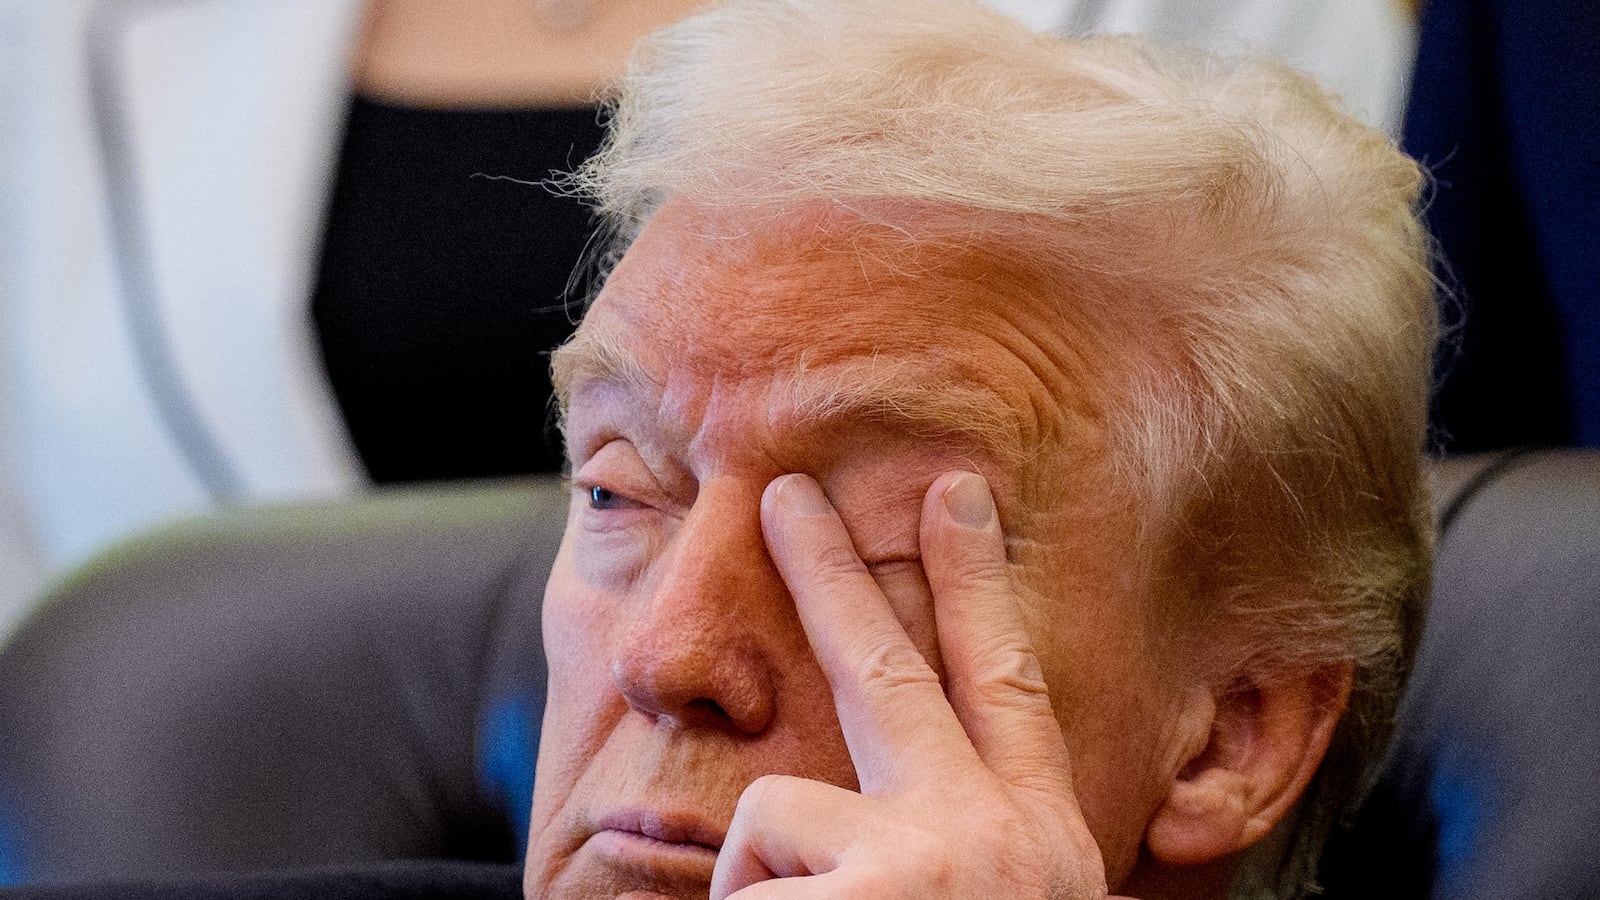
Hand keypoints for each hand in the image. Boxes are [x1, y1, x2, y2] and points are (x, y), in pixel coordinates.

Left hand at [709, 471, 1131, 898]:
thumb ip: (970, 854)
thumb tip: (887, 829)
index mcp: (1046, 841)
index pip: (1009, 684)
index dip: (976, 585)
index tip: (955, 494)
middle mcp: (996, 833)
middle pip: (887, 668)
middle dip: (830, 571)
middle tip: (785, 493)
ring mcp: (929, 861)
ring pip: (774, 806)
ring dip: (763, 882)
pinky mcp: (866, 898)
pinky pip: (737, 890)